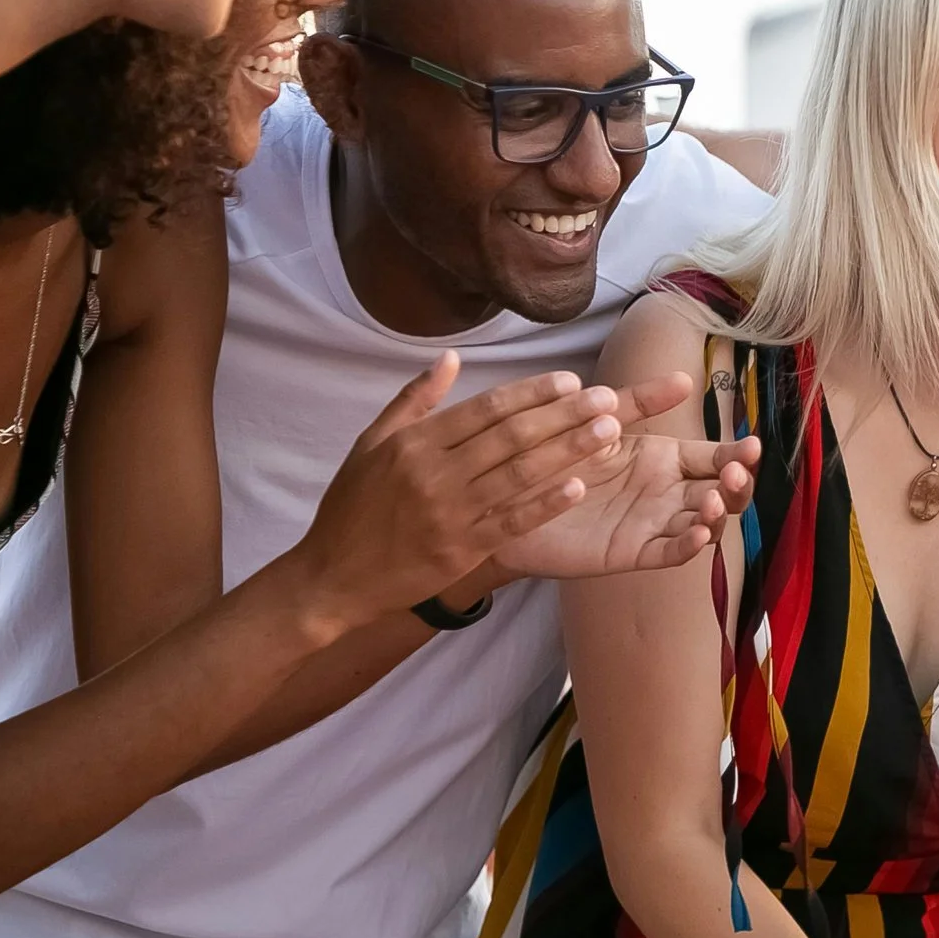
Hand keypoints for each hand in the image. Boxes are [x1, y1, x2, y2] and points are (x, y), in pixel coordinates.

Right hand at [285, 354, 630, 629]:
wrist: (332, 579)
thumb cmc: (352, 508)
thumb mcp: (371, 444)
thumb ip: (413, 400)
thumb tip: (450, 358)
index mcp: (414, 443)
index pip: (485, 409)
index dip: (531, 392)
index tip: (569, 380)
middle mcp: (434, 474)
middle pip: (510, 436)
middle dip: (563, 414)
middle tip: (606, 398)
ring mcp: (450, 514)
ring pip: (519, 474)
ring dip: (567, 451)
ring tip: (607, 432)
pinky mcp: (460, 551)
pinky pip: (512, 522)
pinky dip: (546, 503)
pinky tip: (579, 486)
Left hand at [493, 373, 760, 579]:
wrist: (508, 497)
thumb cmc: (555, 455)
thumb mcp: (600, 421)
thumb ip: (640, 402)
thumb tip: (685, 378)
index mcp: (666, 459)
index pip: (715, 457)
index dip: (738, 454)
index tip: (751, 446)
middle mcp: (668, 492)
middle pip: (721, 492)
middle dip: (737, 485)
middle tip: (735, 474)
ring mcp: (654, 523)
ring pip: (703, 524)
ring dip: (716, 515)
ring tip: (711, 502)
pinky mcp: (633, 552)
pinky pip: (670, 552)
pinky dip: (689, 545)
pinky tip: (698, 533)